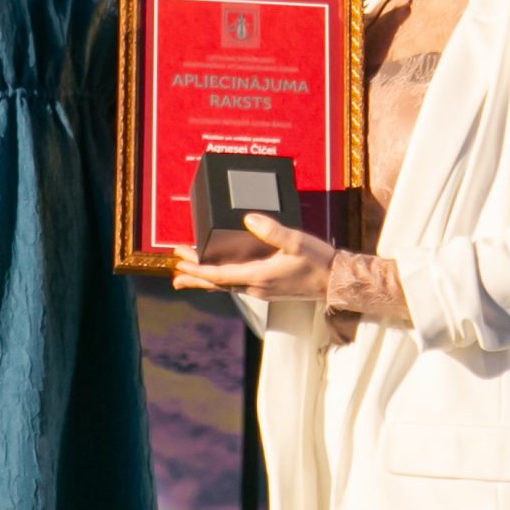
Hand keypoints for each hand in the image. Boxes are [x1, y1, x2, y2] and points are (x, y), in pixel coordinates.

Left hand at [172, 213, 335, 300]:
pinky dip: (221, 280)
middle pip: (216, 284)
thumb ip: (272, 230)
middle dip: (194, 276)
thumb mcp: (296, 242)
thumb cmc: (318, 262)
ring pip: (225, 286)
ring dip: (205, 280)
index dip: (197, 268)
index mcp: (258, 276)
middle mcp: (256, 287)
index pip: (218, 275)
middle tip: (174, 273)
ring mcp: (261, 290)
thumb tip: (249, 218)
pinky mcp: (268, 289)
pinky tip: (220, 276)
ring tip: (186, 278)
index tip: (181, 261)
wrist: (335, 282)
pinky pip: (236, 285)